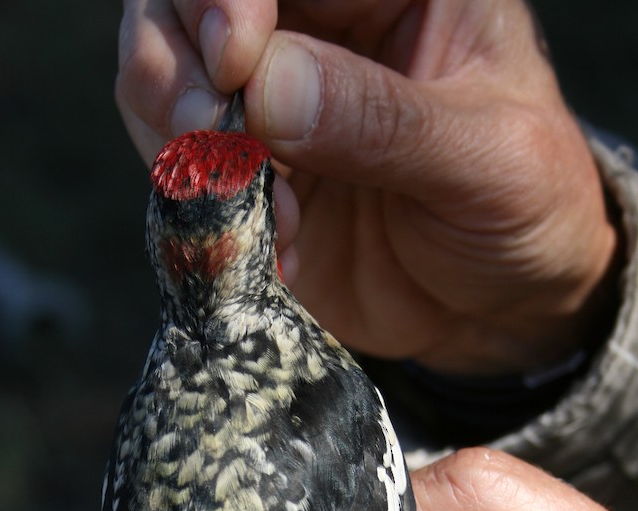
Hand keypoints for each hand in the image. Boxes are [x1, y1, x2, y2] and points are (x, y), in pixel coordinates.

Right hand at [116, 1, 618, 372]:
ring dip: (177, 135)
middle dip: (177, 57)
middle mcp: (316, 25)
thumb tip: (264, 87)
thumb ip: (382, 120)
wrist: (499, 309)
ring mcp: (269, 102)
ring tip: (247, 196)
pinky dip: (199, 206)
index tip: (234, 57)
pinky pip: (179, 169)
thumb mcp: (484, 160)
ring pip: (158, 74)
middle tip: (205, 126)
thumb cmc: (524, 209)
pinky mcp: (245, 177)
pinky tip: (269, 242)